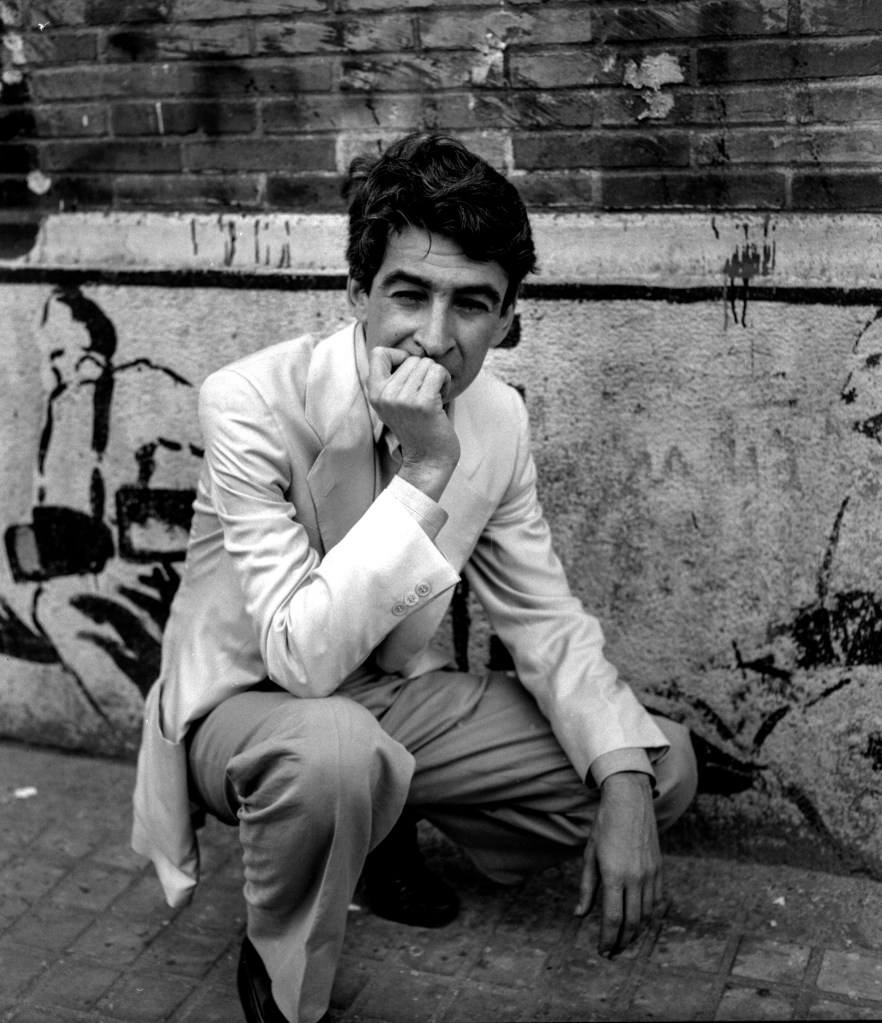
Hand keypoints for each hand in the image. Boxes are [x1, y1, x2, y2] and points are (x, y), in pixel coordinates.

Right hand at [368, 347, 459, 499]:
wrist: (428, 459)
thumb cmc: (417, 427)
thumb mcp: (393, 403)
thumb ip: (392, 380)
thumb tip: (406, 352)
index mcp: (375, 393)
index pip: (378, 353)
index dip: (398, 356)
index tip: (409, 373)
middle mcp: (385, 395)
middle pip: (412, 358)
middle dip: (425, 372)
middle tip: (425, 394)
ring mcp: (403, 399)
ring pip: (427, 364)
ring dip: (437, 378)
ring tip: (433, 399)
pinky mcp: (423, 403)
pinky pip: (439, 372)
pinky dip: (445, 382)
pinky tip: (442, 399)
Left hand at [575, 771, 661, 956]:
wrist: (629, 802)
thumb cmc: (604, 826)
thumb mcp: (590, 855)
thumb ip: (587, 888)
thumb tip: (580, 915)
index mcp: (614, 875)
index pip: (613, 919)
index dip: (608, 939)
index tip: (602, 951)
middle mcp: (635, 878)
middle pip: (631, 922)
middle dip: (622, 942)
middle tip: (612, 952)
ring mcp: (650, 874)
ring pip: (646, 914)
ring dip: (635, 932)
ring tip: (624, 941)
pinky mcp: (658, 869)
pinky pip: (655, 901)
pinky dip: (647, 915)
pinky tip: (638, 920)